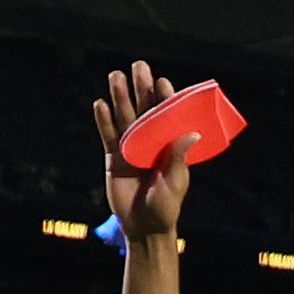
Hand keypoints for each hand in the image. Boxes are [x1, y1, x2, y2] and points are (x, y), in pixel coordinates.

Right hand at [93, 64, 190, 238]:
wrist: (143, 227)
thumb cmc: (166, 206)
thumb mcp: (175, 182)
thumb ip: (179, 157)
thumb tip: (193, 134)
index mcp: (169, 145)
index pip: (168, 116)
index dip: (165, 98)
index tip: (162, 82)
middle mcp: (150, 141)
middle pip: (144, 109)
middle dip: (141, 88)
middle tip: (139, 66)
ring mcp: (131, 148)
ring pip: (124, 117)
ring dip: (120, 97)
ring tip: (116, 76)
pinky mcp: (114, 158)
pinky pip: (107, 135)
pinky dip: (103, 120)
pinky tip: (100, 104)